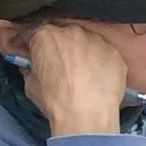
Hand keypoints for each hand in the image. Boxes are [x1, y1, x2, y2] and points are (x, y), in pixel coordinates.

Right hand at [20, 21, 129, 136]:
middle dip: (62, 47)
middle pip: (64, 35)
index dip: (35, 46)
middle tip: (63, 66)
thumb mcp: (30, 83)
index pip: (36, 34)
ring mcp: (97, 40)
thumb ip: (31, 67)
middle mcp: (72, 32)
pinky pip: (105, 54)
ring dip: (84, 53)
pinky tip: (99, 78)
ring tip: (84, 74)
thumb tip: (33, 65)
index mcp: (46, 35)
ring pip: (88, 42)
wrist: (86, 114)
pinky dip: (102, 63)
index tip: (37, 55)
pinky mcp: (115, 53)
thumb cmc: (55, 99)